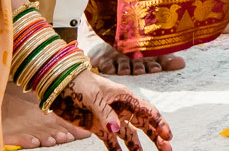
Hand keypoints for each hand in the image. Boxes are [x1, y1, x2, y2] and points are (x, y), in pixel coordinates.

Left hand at [59, 68, 173, 148]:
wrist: (61, 85)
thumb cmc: (80, 84)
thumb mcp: (94, 97)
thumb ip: (105, 113)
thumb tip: (116, 129)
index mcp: (125, 97)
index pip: (147, 111)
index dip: (159, 123)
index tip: (167, 135)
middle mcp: (121, 109)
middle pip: (143, 124)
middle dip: (155, 136)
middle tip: (166, 148)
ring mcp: (110, 119)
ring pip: (129, 134)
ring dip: (138, 146)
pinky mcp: (97, 127)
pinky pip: (110, 141)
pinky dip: (116, 150)